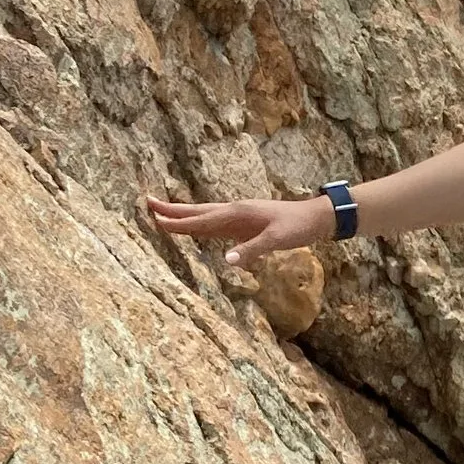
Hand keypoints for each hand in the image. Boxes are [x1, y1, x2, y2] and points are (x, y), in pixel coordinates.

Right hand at [144, 192, 334, 264]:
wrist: (315, 217)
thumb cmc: (297, 227)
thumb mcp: (277, 240)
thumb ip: (252, 250)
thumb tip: (227, 261)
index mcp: (237, 214)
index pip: (201, 221)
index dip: (178, 223)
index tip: (155, 220)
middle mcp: (234, 211)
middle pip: (197, 210)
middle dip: (172, 209)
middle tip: (147, 202)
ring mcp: (239, 215)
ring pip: (204, 214)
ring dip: (183, 214)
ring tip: (164, 213)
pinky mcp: (245, 222)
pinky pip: (215, 222)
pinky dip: (200, 222)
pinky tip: (197, 226)